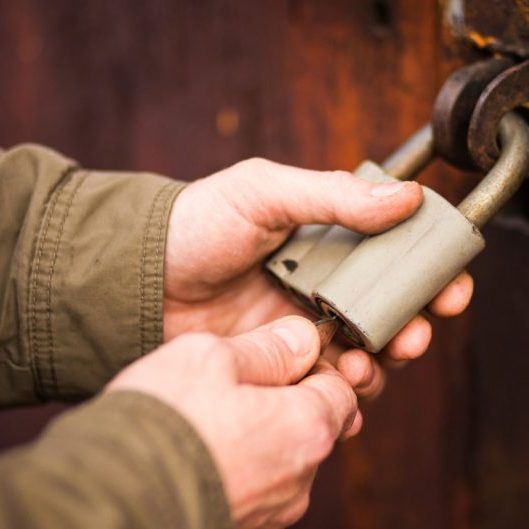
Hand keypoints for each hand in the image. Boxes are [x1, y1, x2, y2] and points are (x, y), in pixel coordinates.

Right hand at [108, 316, 355, 528]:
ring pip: (285, 452)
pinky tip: (207, 444)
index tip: (283, 355)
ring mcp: (274, 509)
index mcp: (306, 426)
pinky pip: (259, 481)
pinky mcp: (246, 525)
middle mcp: (301, 476)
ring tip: (216, 412)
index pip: (341, 388)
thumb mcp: (214, 356)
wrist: (112, 496)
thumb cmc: (166, 419)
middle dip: (288, 397)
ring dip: (262, 428)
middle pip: (314, 421)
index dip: (315, 365)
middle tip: (241, 380)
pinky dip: (244, 459)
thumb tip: (304, 338)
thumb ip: (268, 348)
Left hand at [164, 158, 472, 399]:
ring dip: (380, 365)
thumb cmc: (199, 222)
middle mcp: (323, 287)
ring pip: (364, 355)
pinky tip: (340, 392)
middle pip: (389, 314)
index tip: (450, 289)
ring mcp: (302, 328)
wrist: (142, 273)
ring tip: (364, 363)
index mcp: (328, 243)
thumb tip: (408, 197)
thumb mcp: (266, 192)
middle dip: (412, 328)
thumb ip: (335, 196)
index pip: (394, 260)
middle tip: (414, 336)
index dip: (429, 275)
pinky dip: (341, 394)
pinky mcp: (278, 363)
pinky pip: (324, 386)